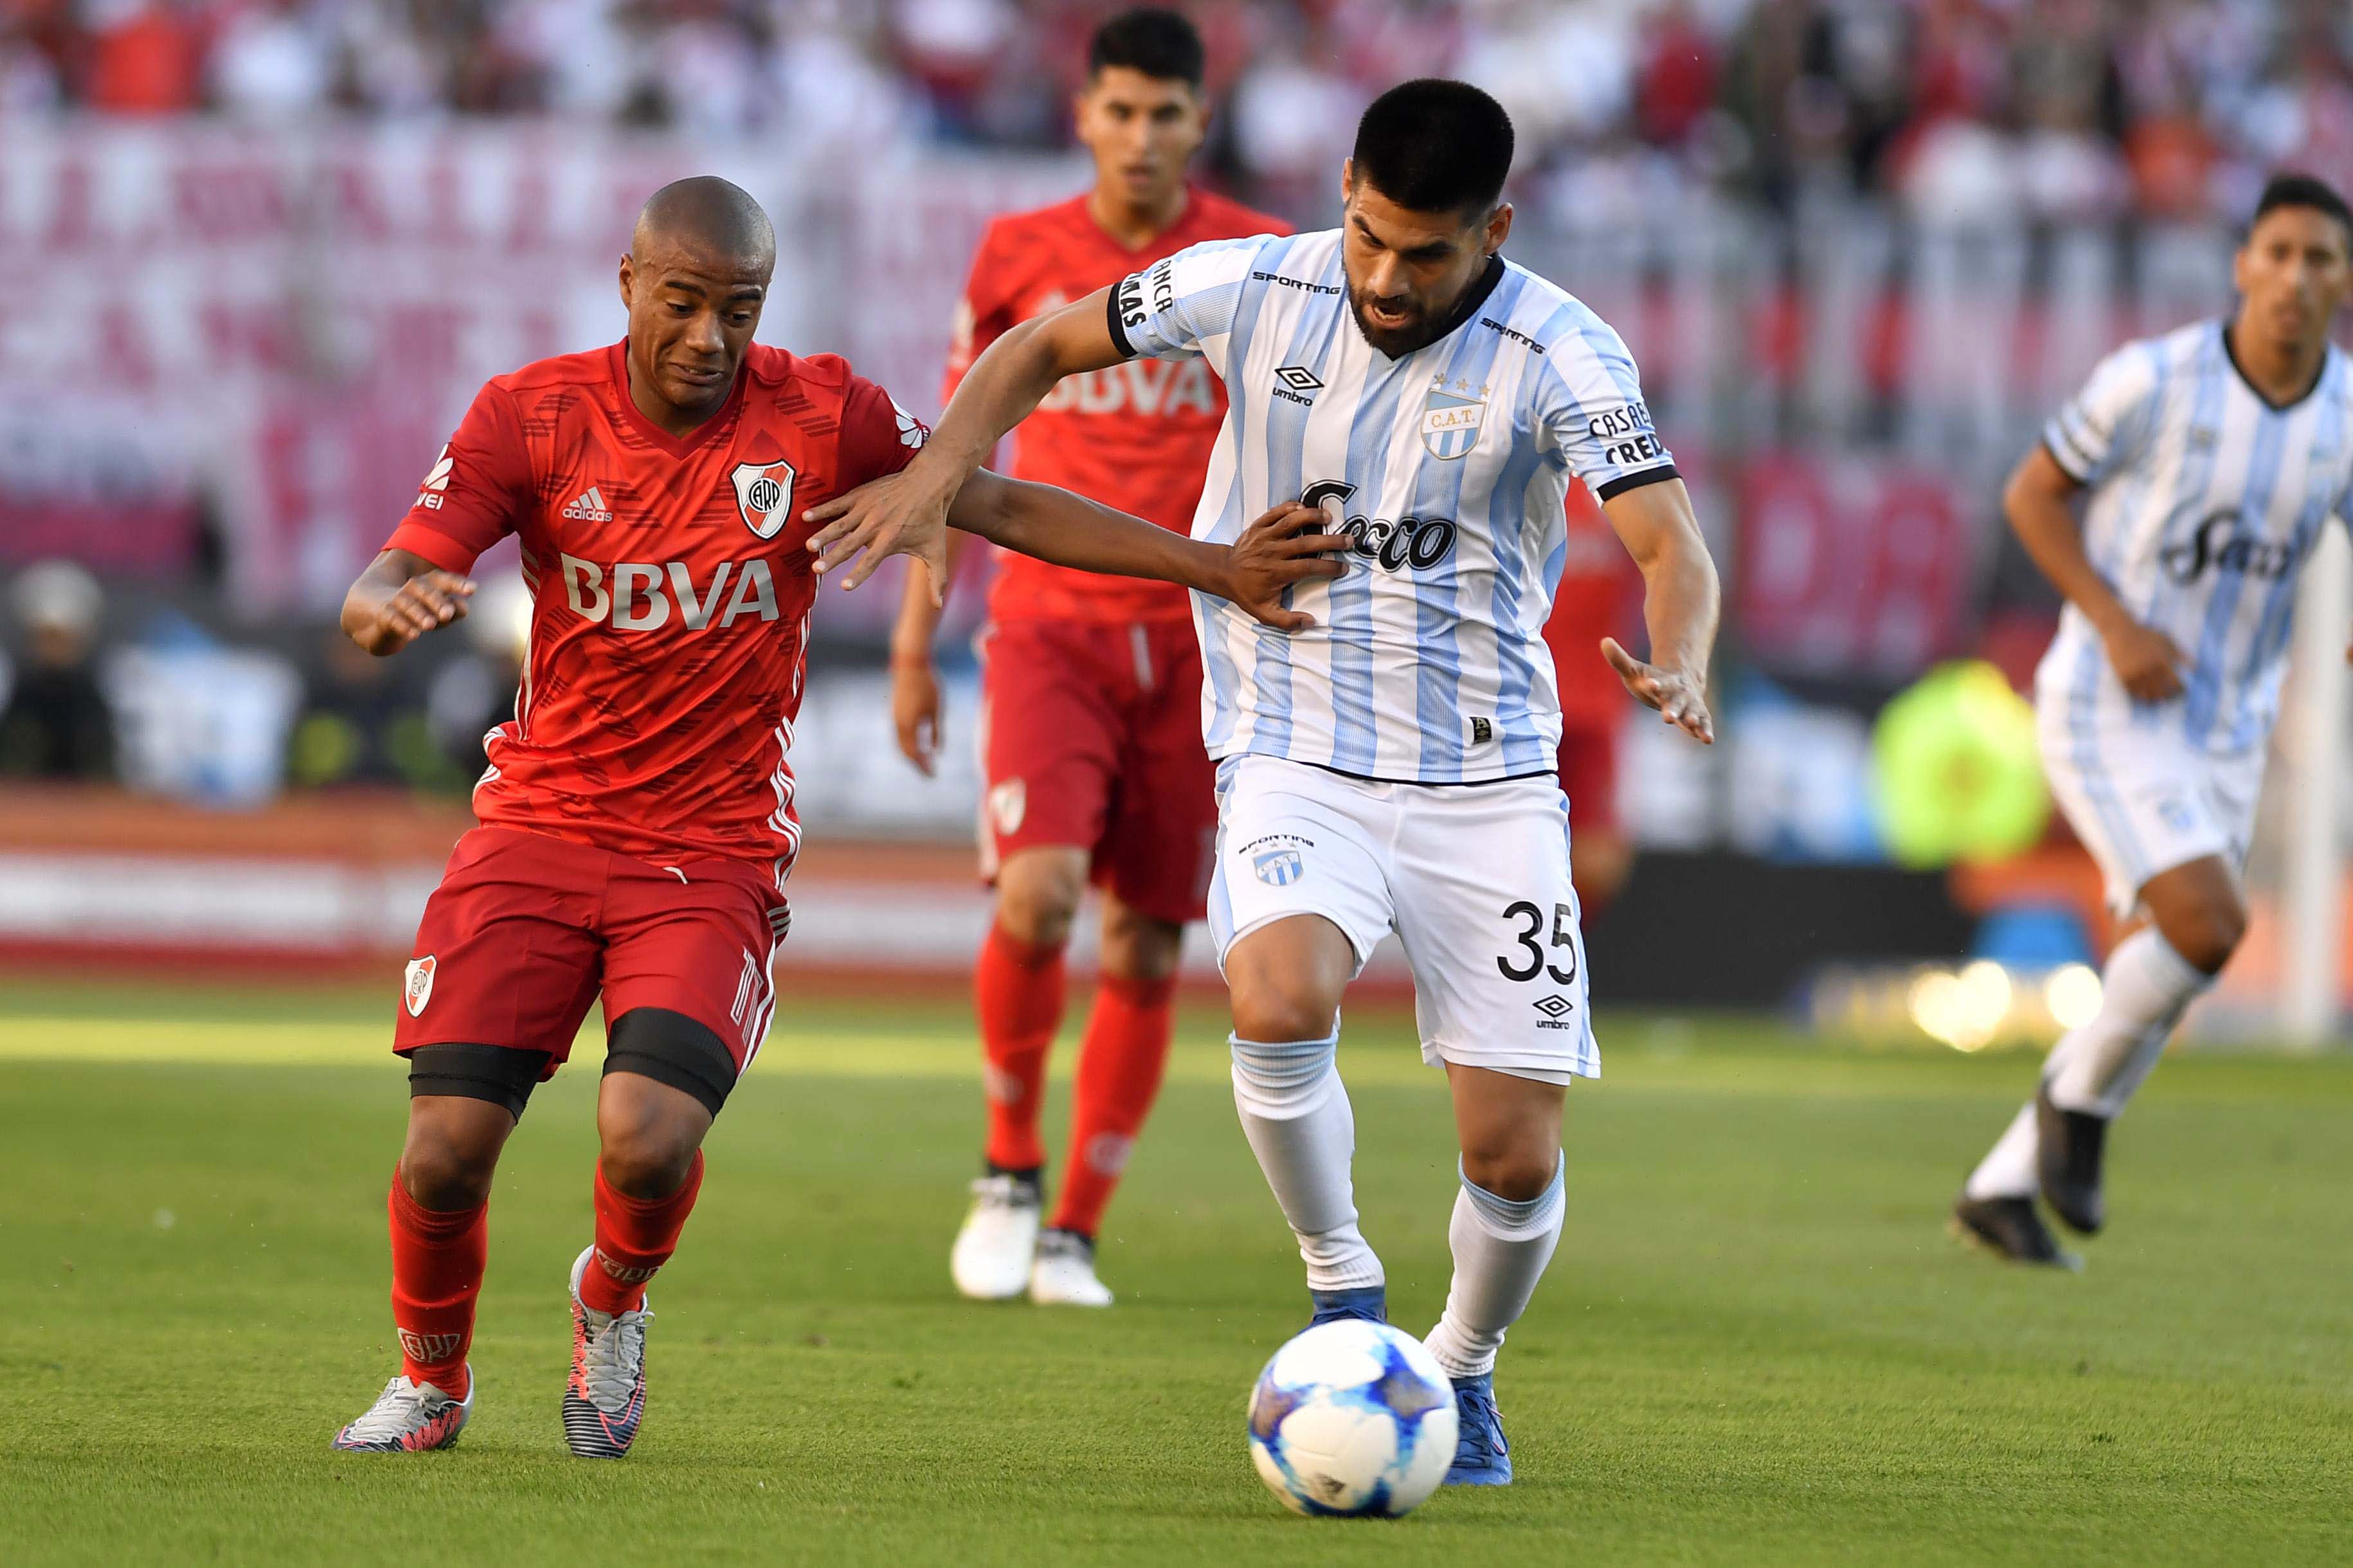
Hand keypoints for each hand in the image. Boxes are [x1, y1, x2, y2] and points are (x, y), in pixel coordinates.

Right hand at [353, 570, 473, 654]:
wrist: (372, 616)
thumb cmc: (414, 614)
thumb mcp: (434, 613)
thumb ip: (451, 611)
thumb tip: (465, 609)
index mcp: (427, 584)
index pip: (442, 580)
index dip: (457, 584)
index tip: (473, 590)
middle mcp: (411, 588)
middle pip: (426, 590)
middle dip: (438, 601)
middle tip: (448, 614)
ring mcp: (395, 600)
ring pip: (408, 604)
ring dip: (420, 614)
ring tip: (430, 625)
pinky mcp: (382, 614)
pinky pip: (392, 618)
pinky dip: (403, 625)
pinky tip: (413, 635)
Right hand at [803, 466, 954, 601]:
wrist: (929, 483)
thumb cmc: (932, 520)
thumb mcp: (936, 551)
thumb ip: (936, 579)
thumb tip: (938, 606)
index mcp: (891, 540)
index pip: (871, 562)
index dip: (858, 574)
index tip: (845, 586)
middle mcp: (876, 526)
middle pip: (850, 545)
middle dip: (833, 557)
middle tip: (816, 569)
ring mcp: (866, 509)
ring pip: (840, 525)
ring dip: (823, 535)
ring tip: (808, 546)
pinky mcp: (860, 495)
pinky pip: (837, 504)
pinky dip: (822, 510)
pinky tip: (805, 516)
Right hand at [891, 654, 942, 775]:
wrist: (910, 663)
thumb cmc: (927, 684)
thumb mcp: (936, 710)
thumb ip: (937, 732)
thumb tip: (936, 751)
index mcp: (908, 725)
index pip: (914, 754)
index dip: (923, 766)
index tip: (933, 775)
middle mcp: (897, 723)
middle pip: (905, 750)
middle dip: (917, 763)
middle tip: (929, 772)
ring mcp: (894, 716)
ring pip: (901, 742)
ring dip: (912, 752)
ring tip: (925, 760)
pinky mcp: (895, 709)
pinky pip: (901, 732)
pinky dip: (909, 741)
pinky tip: (920, 742)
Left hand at [1216, 504, 1351, 630]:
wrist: (1223, 573)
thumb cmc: (1247, 593)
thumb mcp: (1263, 613)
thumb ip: (1287, 621)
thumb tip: (1311, 622)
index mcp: (1276, 573)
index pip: (1307, 568)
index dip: (1328, 568)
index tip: (1343, 568)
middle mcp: (1272, 552)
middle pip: (1305, 543)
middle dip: (1330, 541)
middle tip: (1349, 540)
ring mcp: (1264, 536)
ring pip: (1291, 522)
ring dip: (1311, 516)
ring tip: (1329, 516)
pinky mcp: (1258, 526)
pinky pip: (1275, 512)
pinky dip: (1290, 507)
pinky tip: (1304, 507)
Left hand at [1601, 637, 1712, 742]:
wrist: (1680, 681)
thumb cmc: (1651, 679)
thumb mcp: (1634, 670)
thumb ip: (1619, 659)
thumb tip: (1604, 641)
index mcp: (1663, 681)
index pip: (1658, 683)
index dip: (1654, 684)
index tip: (1649, 684)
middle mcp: (1678, 692)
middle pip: (1675, 700)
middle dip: (1672, 709)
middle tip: (1667, 718)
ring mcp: (1690, 704)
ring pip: (1692, 711)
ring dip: (1692, 718)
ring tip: (1692, 724)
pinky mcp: (1698, 714)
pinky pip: (1704, 722)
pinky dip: (1706, 730)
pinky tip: (1708, 740)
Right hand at [2101, 618, 2185, 700]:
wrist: (2120, 631)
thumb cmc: (2146, 634)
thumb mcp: (2167, 639)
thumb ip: (2181, 653)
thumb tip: (2195, 667)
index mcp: (2161, 660)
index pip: (2175, 682)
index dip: (2181, 689)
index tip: (2183, 690)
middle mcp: (2148, 669)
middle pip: (2162, 691)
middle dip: (2169, 696)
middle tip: (2172, 696)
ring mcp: (2135, 674)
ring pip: (2147, 694)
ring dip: (2156, 699)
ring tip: (2160, 699)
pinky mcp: (2123, 677)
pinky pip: (2134, 692)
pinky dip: (2142, 696)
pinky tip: (2146, 695)